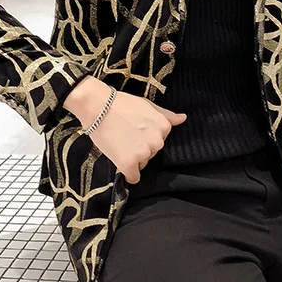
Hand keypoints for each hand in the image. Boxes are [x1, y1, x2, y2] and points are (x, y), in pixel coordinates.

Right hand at [64, 76, 186, 183]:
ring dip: (132, 159)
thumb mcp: (147, 105)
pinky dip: (128, 174)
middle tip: (124, 136)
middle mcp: (157, 142)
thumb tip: (183, 118)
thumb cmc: (121, 103)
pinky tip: (120, 162)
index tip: (133, 131)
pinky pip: (133, 177)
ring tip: (118, 143)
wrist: (98, 106)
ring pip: (141, 164)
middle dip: (139, 148)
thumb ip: (166, 115)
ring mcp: (144, 153)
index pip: (159, 142)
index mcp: (164, 127)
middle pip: (151, 154)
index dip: (144, 138)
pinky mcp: (129, 163)